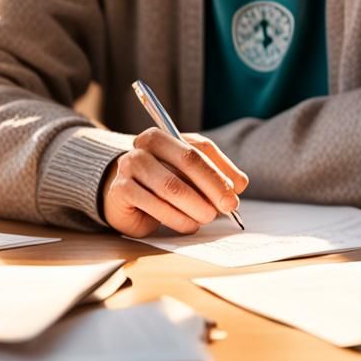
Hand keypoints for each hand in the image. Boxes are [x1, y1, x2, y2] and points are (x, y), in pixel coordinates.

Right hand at [101, 128, 247, 237]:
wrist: (121, 196)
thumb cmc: (160, 182)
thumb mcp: (187, 174)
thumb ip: (212, 175)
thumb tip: (239, 185)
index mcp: (165, 134)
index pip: (199, 147)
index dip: (222, 168)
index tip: (238, 189)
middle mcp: (145, 144)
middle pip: (188, 160)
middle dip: (213, 186)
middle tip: (229, 206)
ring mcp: (130, 165)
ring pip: (172, 186)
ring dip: (196, 206)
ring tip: (208, 218)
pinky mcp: (121, 190)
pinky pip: (155, 205)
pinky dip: (177, 218)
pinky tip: (189, 225)